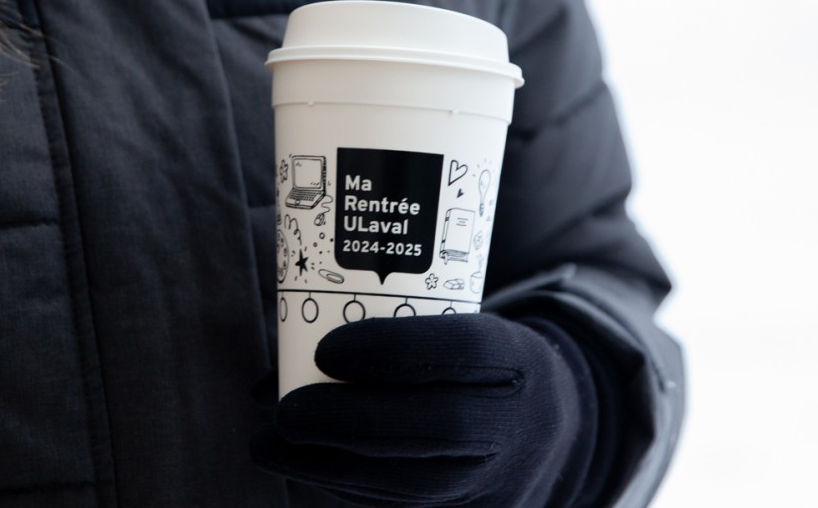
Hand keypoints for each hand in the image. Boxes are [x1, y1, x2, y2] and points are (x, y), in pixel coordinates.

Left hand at [252, 313, 597, 507]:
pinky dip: (345, 487)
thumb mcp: (466, 332)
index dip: (394, 350)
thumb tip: (289, 343)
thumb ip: (395, 331)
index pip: (466, 349)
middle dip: (349, 421)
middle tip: (287, 412)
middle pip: (440, 427)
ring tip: (271, 443)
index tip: (326, 349)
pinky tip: (308, 464)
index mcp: (519, 361)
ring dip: (328, 465)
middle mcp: (520, 423)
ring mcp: (498, 479)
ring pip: (414, 483)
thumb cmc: (480, 372)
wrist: (547, 437)